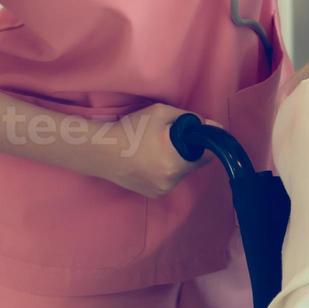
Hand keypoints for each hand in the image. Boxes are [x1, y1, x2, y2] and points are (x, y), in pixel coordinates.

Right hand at [90, 103, 220, 198]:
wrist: (100, 151)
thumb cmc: (131, 130)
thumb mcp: (162, 113)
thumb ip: (189, 118)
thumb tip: (209, 126)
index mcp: (175, 164)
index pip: (206, 156)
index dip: (204, 143)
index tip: (197, 134)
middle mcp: (170, 182)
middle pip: (193, 164)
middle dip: (188, 150)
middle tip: (172, 137)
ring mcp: (160, 191)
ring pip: (181, 172)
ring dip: (177, 160)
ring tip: (157, 148)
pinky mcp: (152, 194)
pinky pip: (168, 179)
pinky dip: (165, 169)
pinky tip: (150, 159)